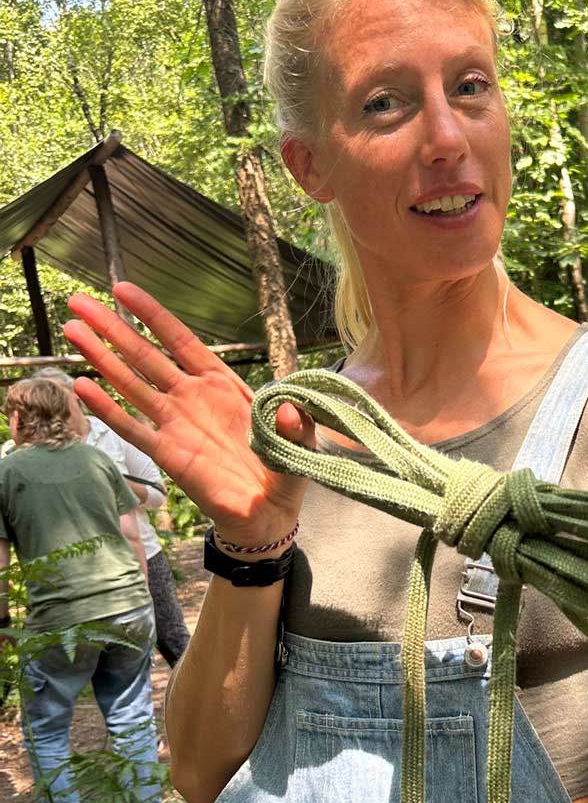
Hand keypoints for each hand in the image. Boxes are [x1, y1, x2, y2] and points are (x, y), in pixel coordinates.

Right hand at [64, 282, 311, 546]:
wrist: (269, 511)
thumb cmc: (282, 466)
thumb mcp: (298, 438)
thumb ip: (293, 420)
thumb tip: (287, 407)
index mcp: (223, 384)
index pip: (182, 342)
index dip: (153, 316)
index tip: (123, 290)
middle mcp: (193, 398)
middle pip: (146, 356)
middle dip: (113, 328)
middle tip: (79, 303)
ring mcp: (177, 424)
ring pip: (133, 385)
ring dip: (103, 360)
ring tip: (73, 332)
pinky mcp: (169, 454)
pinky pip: (134, 429)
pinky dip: (108, 410)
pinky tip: (83, 388)